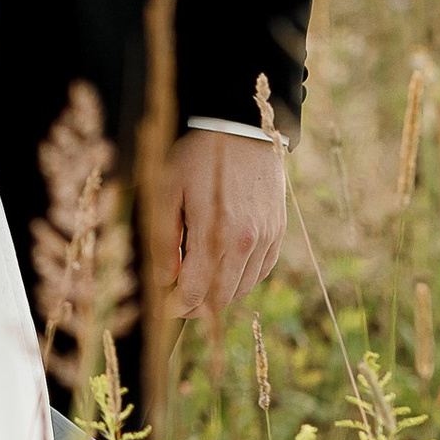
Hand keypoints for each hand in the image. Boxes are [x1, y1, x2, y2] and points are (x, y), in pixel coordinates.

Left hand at [166, 129, 288, 313]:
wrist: (243, 130)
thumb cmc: (199, 157)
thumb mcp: (169, 189)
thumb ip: (164, 238)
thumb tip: (163, 279)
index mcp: (214, 232)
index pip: (195, 292)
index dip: (176, 307)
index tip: (163, 308)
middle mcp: (245, 242)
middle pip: (220, 299)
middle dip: (195, 309)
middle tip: (177, 304)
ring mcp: (265, 238)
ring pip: (242, 289)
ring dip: (218, 298)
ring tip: (197, 291)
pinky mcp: (276, 233)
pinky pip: (260, 272)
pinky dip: (241, 282)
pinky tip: (224, 275)